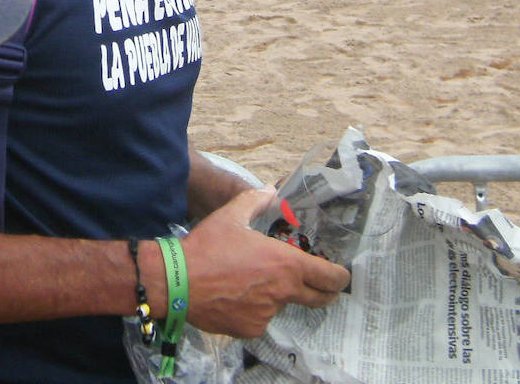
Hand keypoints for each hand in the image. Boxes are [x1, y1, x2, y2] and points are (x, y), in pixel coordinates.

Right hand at [181, 189, 349, 337]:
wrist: (177, 281)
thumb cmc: (207, 246)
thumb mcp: (231, 215)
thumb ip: (255, 200)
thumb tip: (269, 190)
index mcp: (286, 265)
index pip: (328, 277)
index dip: (339, 276)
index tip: (341, 275)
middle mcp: (282, 293)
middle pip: (317, 299)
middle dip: (323, 293)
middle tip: (318, 286)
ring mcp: (267, 314)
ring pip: (281, 306)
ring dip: (276, 296)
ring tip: (250, 282)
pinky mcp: (250, 329)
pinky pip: (259, 318)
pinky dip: (254, 309)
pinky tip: (234, 295)